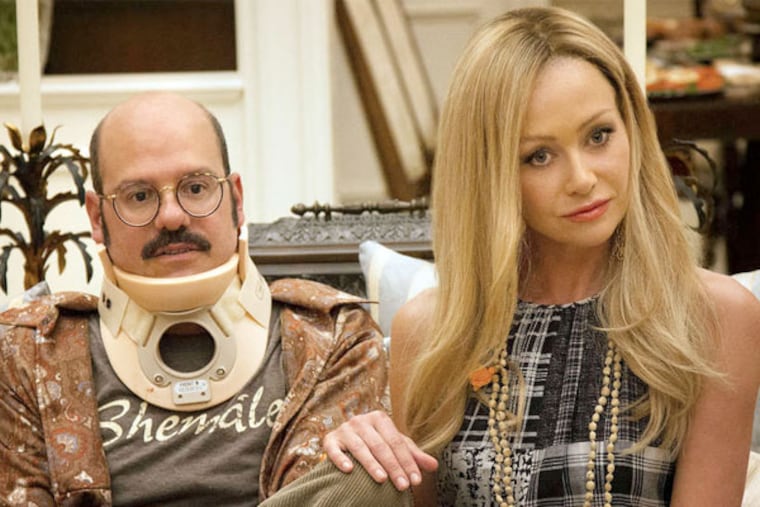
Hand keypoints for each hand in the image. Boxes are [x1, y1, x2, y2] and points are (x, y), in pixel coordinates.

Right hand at [323, 410, 437, 490]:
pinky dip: (341, 459)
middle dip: (393, 467)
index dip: (407, 461)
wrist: (345, 439)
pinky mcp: (330, 440)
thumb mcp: (395, 445)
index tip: (416, 481)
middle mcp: (361, 421)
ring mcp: (345, 429)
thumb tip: (434, 466)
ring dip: (371, 464)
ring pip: (360, 448)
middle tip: (402, 486)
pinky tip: (349, 470)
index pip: (397, 442)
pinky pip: (334, 450)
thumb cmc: (375, 442)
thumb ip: (413, 455)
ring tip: (382, 479)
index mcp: (379, 418)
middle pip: (380, 445)